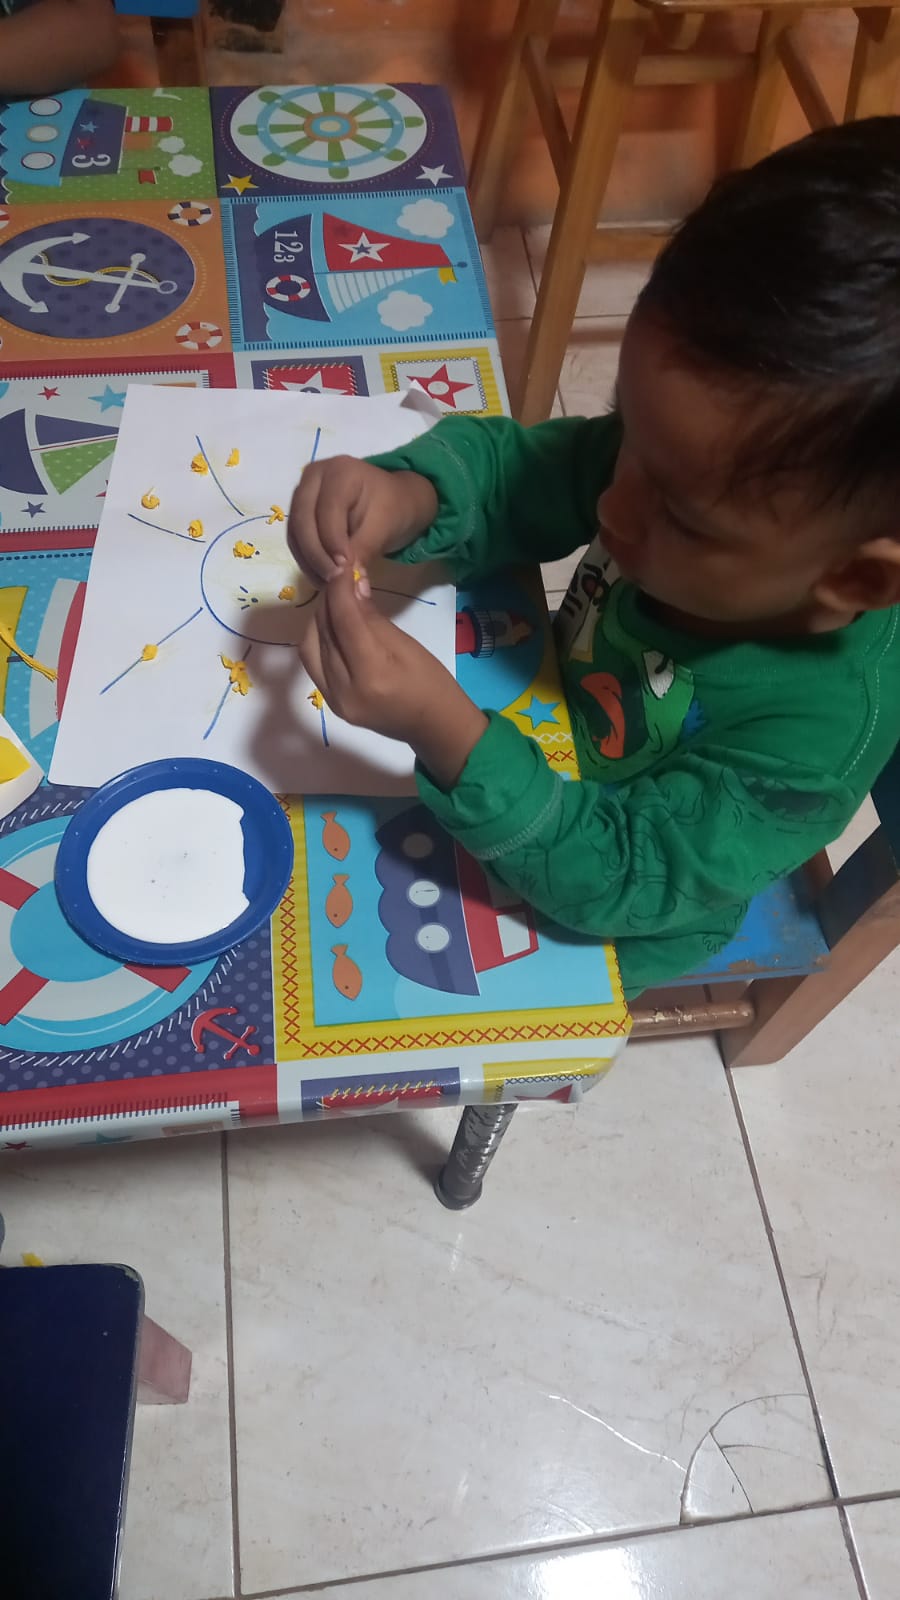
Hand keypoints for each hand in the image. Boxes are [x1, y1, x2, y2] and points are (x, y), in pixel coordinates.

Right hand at [288, 456, 437, 586]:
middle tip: (333, 582)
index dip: (332, 543)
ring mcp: (303, 492)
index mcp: (339, 471)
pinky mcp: (299, 510)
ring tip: (328, 584)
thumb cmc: (391, 509)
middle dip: (316, 556)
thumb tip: (348, 584)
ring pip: (295, 531)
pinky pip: (295, 538)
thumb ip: (363, 551)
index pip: (327, 511)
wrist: (391, 502)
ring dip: (308, 562)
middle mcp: (314, 476)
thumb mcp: (383, 528)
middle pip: (302, 520)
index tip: (344, 571)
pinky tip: (321, 577)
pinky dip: (306, 560)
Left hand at [298, 570, 487, 787]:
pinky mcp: (331, 703)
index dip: (339, 590)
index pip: (345, 622)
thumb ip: (373, 619)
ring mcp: (334, 700)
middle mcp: (345, 690)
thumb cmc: (431, 683)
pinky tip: (332, 628)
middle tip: (339, 580)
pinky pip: (313, 664)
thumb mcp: (407, 646)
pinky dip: (318, 640)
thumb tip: (353, 585)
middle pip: (323, 634)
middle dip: (328, 602)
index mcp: (372, 675)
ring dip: (319, 620)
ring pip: (310, 647)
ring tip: (335, 604)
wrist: (433, 727)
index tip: (341, 565)